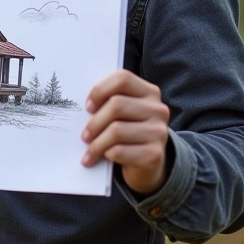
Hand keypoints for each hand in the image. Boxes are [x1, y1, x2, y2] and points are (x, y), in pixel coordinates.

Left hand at [81, 69, 169, 195]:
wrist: (148, 164)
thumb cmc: (128, 130)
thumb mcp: (123, 112)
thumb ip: (110, 101)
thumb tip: (85, 105)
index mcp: (149, 92)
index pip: (122, 79)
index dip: (101, 90)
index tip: (88, 106)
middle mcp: (157, 109)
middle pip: (117, 105)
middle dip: (95, 122)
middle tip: (85, 135)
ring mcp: (158, 132)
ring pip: (116, 130)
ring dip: (97, 142)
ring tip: (90, 149)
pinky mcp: (155, 154)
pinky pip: (120, 151)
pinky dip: (107, 154)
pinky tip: (104, 157)